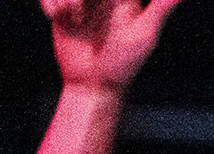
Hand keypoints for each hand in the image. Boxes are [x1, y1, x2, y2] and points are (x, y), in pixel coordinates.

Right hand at [44, 0, 185, 91]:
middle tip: (80, 10)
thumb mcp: (145, 33)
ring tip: (72, 16)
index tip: (106, 5)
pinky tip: (57, 17)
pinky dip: (50, 2)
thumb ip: (163, 6)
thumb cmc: (123, 64)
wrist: (92, 85)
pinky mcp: (63, 11)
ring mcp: (83, 3)